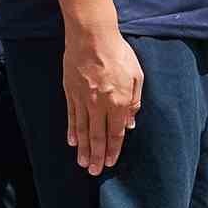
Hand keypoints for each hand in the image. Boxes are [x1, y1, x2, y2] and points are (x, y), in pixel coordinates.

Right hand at [66, 23, 143, 175]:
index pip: (116, 132)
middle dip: (96, 156)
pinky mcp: (70, 92)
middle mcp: (100, 104)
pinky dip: (72, 130)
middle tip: (94, 171)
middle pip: (98, 136)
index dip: (113, 150)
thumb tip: (130, 122)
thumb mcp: (137, 75)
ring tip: (82, 163)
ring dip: (83, 148)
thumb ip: (135, 100)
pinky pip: (72, 116)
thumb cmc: (118, 53)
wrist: (92, 36)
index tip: (110, 162)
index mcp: (119, 101)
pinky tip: (72, 141)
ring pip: (83, 129)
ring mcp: (83, 99)